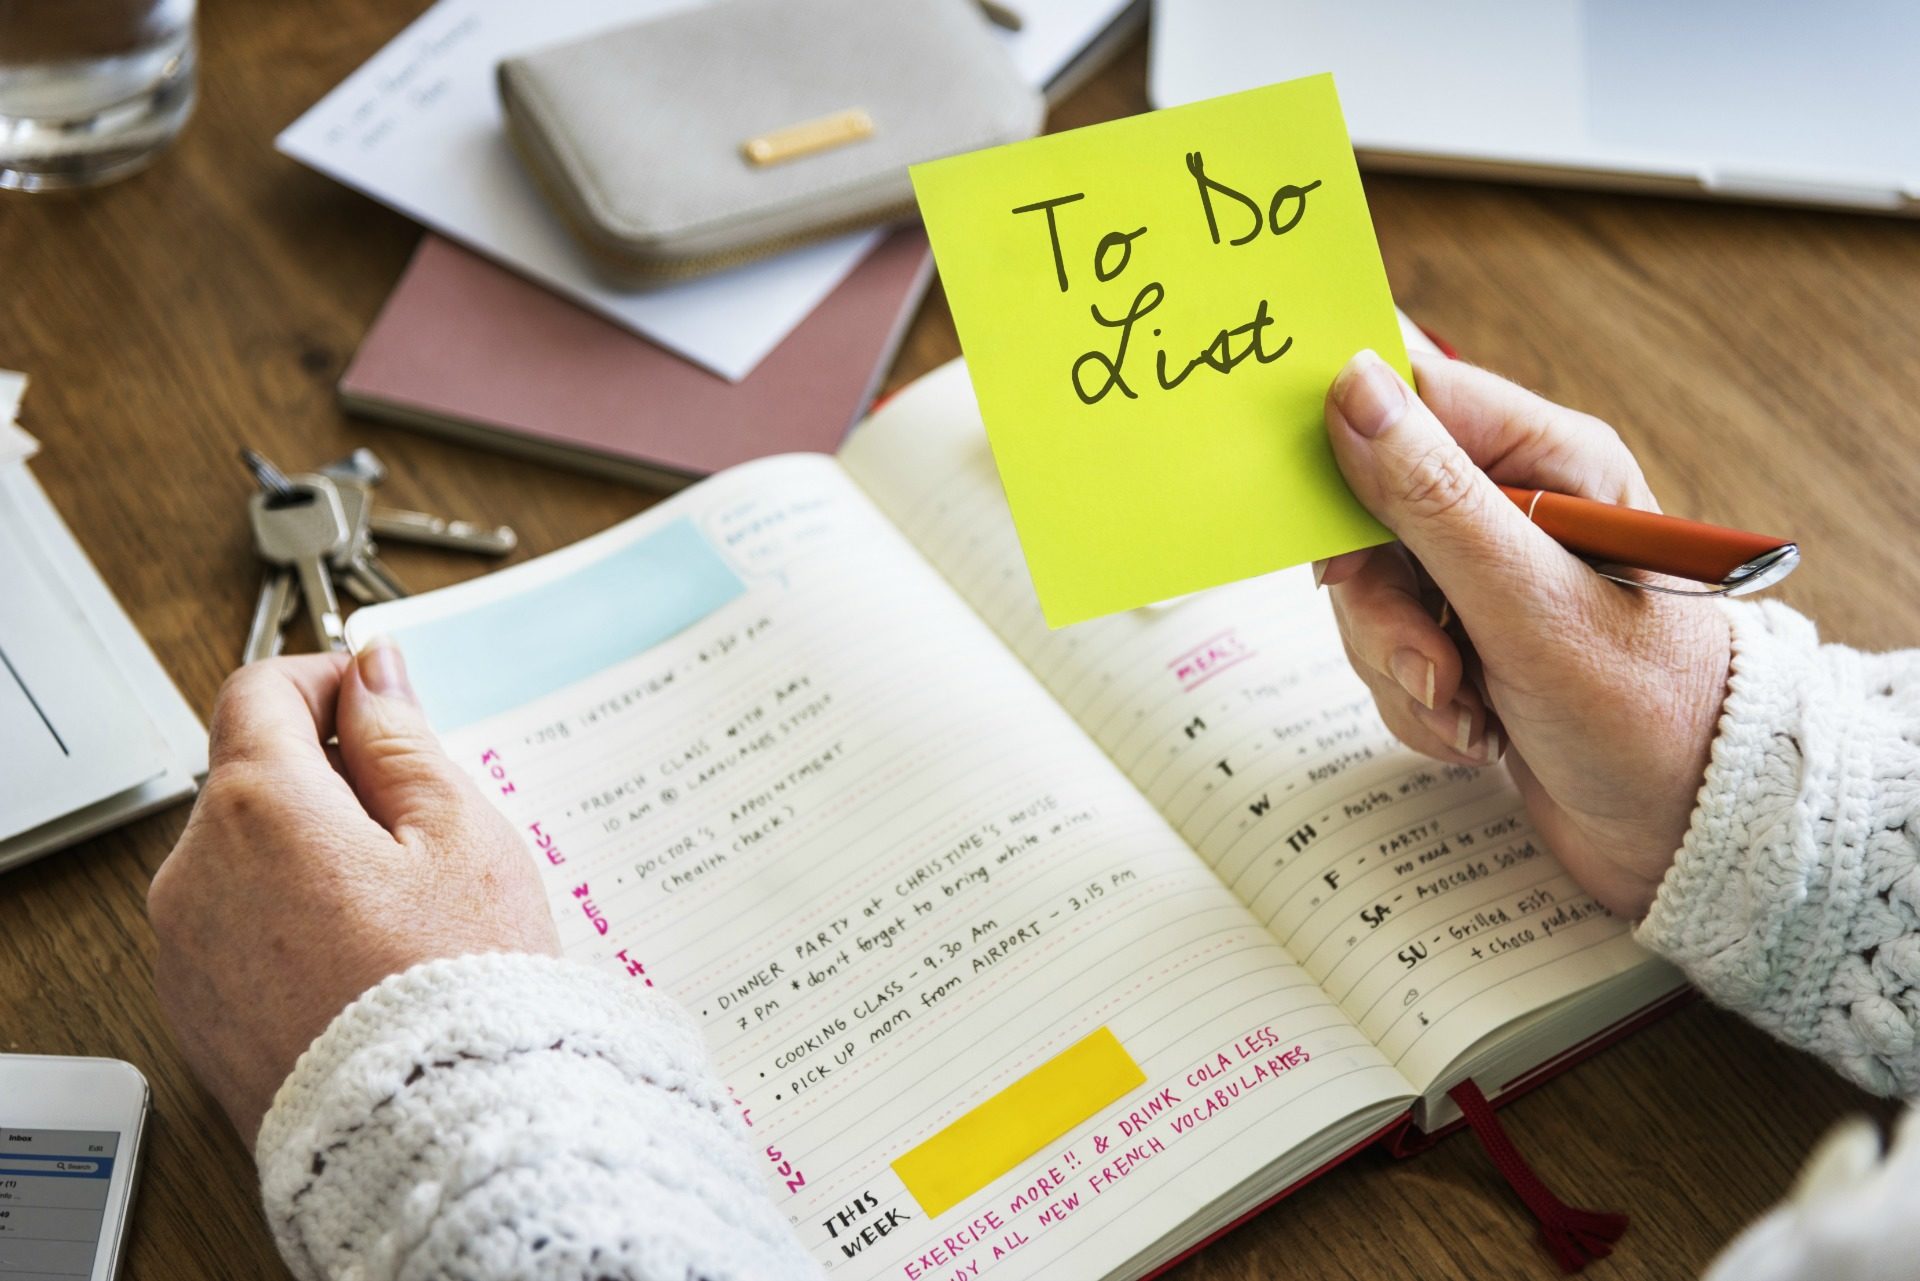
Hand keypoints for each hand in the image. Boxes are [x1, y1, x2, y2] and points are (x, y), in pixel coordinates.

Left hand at [148, 641, 558, 1145]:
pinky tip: (364, 956)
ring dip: (309, 851)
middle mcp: (196, 872)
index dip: (327, 681)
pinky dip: (289, 919)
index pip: (260, 691)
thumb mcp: (458, 832)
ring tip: (401, 908)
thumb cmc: (458, 981)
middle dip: (328, 779)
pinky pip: (236, 928)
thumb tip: (372, 673)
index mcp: (258, 808)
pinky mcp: (195, 1009)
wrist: (433, 1128)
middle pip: (250, 776)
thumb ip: (402, 739)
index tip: (380, 705)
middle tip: (421, 828)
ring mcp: (187, 946)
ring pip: (244, 855)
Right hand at [1318, 349, 1731, 916]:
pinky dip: (1417, 702)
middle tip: (1432, 663)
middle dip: (1382, 607)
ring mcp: (1486, 572)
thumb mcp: (1526, 601)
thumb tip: (1354, 385)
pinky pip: (1388, 648)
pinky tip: (1477, 730)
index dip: (1350, 458)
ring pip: (1370, 593)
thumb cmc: (1645, 711)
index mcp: (1548, 458)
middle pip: (1369, 512)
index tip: (1331, 538)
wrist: (1686, 831)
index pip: (1410, 401)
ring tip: (1470, 711)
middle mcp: (1515, 503)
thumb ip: (1432, 496)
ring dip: (1404, 667)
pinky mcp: (1467, 633)